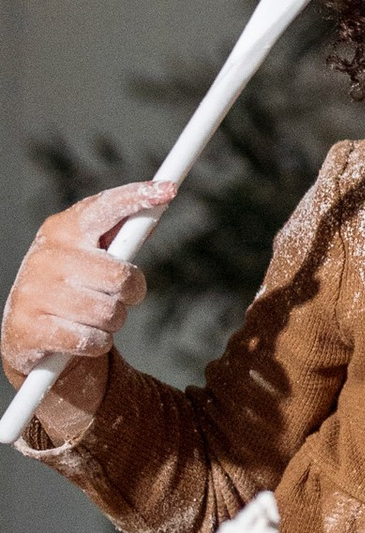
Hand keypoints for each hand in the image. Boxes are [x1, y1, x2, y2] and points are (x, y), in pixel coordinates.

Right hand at [2, 184, 173, 431]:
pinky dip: (97, 343)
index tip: (169, 190)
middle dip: (131, 291)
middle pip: (120, 276)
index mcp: (61, 230)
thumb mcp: (91, 255)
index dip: (137, 197)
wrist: (28, 334)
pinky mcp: (29, 330)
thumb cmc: (72, 287)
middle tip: (122, 295)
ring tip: (95, 317)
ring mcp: (33, 292)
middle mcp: (45, 257)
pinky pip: (92, 340)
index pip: (104, 208)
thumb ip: (121, 232)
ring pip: (109, 313)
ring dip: (114, 321)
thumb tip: (159, 198)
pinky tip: (81, 336)